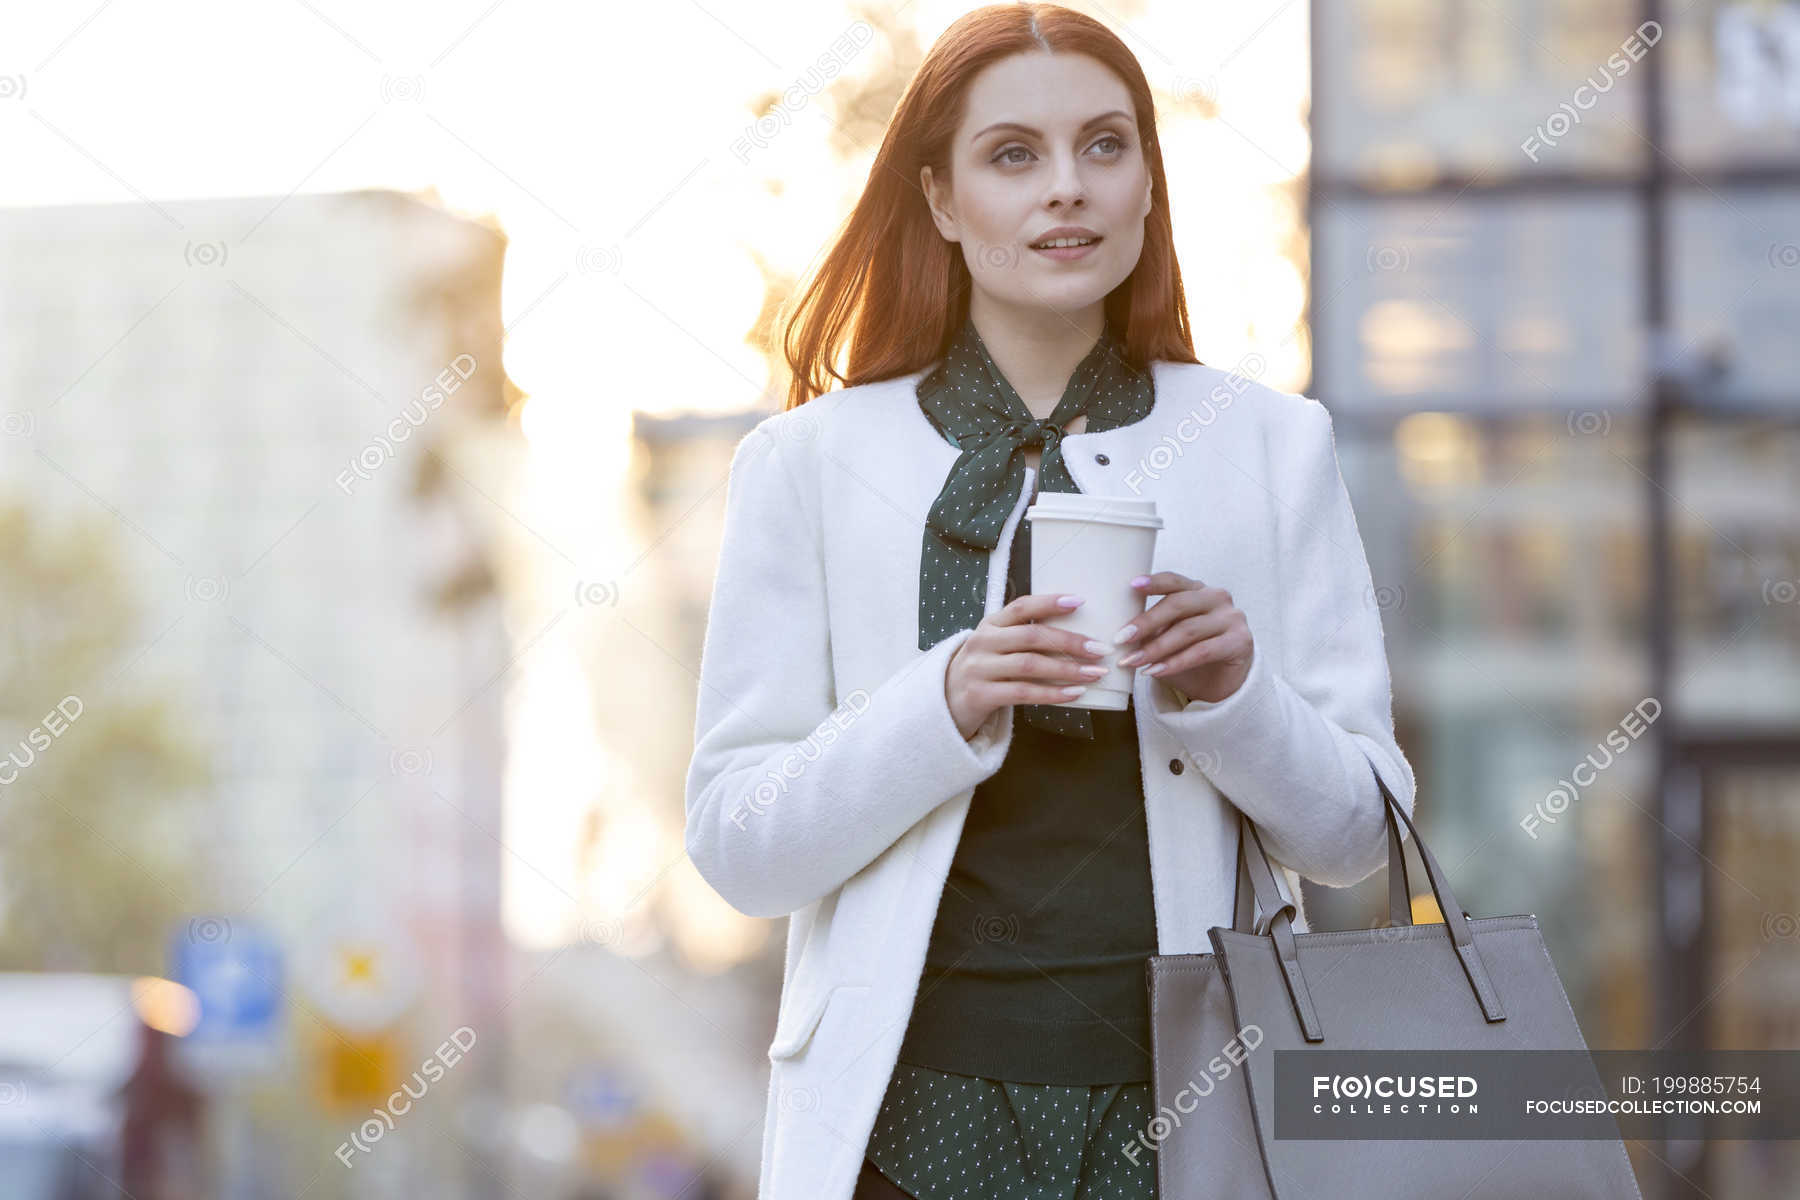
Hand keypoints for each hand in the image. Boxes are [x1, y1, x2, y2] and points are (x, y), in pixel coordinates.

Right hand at [944, 591, 1112, 740]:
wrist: (943, 703)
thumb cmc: (983, 671)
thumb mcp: (995, 646)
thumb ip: (1022, 637)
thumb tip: (1076, 634)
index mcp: (990, 624)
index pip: (1021, 607)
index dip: (1049, 602)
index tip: (1080, 601)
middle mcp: (982, 642)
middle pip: (1031, 637)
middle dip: (1070, 642)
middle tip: (1099, 649)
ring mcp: (979, 669)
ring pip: (1030, 665)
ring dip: (1067, 670)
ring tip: (1095, 673)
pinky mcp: (980, 695)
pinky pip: (1023, 693)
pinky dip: (1052, 694)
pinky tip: (1075, 694)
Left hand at [1114, 571, 1253, 703]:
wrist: (1224, 682)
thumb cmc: (1191, 655)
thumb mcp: (1169, 636)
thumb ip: (1153, 628)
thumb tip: (1121, 631)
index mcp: (1198, 590)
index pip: (1175, 581)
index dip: (1154, 582)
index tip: (1132, 586)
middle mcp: (1217, 598)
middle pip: (1178, 605)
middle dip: (1147, 622)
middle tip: (1121, 638)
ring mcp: (1232, 618)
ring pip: (1188, 630)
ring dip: (1156, 648)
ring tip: (1133, 661)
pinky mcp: (1240, 642)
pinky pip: (1202, 651)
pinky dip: (1175, 662)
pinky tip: (1155, 671)